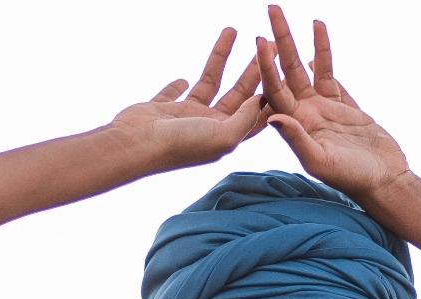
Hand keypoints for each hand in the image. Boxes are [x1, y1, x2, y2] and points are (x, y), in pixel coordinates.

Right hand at [109, 27, 271, 174]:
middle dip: (254, 67)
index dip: (273, 90)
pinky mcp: (163, 110)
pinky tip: (184, 77)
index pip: (257, 111)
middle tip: (268, 41)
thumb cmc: (180, 145)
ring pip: (210, 82)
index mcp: (227, 136)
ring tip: (232, 30)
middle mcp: (209, 127)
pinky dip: (178, 85)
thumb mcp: (223, 136)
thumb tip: (259, 100)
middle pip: (239, 93)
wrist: (133, 146)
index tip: (286, 67)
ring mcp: (186, 118)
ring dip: (221, 58)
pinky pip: (175, 94)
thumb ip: (244, 118)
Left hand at [257, 5, 411, 200]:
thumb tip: (273, 116)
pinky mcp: (345, 107)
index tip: (259, 39)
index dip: (266, 64)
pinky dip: (324, 58)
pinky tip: (316, 42)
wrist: (384, 181)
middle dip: (280, 39)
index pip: (275, 88)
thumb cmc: (351, 178)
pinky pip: (331, 77)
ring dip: (303, 43)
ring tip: (301, 16)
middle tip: (272, 9)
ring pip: (310, 69)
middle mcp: (305, 114)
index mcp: (295, 125)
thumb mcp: (320, 161)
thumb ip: (297, 139)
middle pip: (288, 69)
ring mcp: (325, 109)